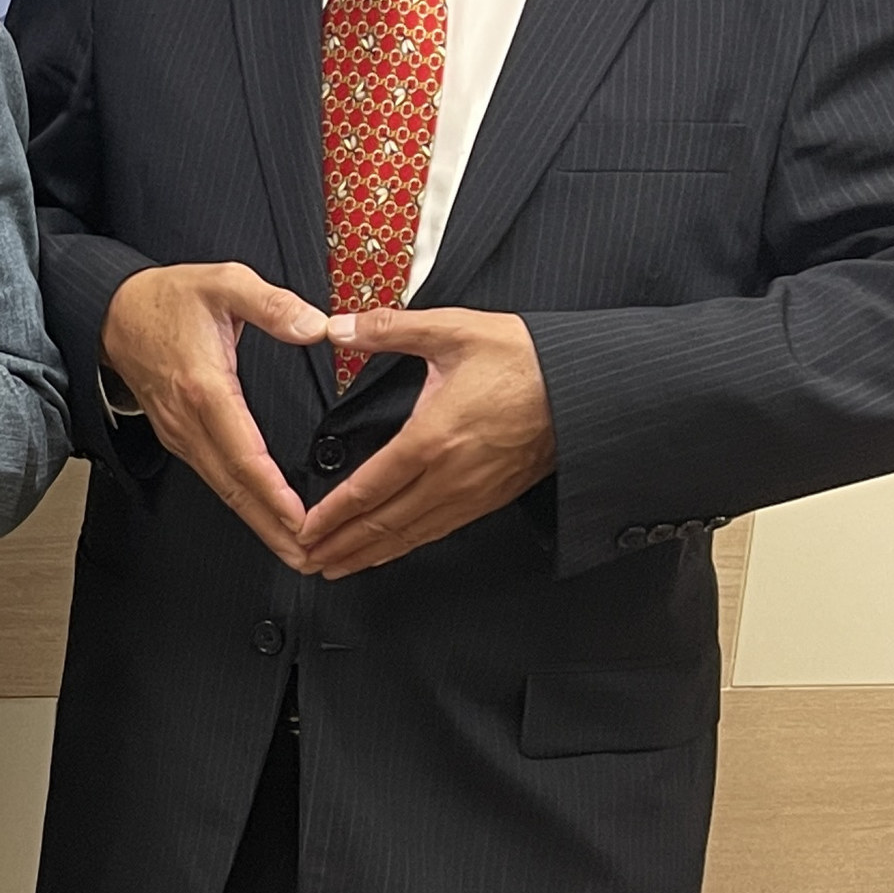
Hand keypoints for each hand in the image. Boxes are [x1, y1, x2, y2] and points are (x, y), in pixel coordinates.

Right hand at [99, 262, 328, 566]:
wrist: (114, 312)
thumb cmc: (167, 299)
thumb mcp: (224, 281)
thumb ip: (273, 304)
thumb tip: (316, 327)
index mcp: (204, 387)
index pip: (243, 453)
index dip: (272, 492)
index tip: (301, 519)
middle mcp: (188, 420)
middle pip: (233, 487)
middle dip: (271, 527)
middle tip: (308, 556)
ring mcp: (180, 434)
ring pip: (223, 489)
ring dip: (259, 523)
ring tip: (295, 549)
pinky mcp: (180, 437)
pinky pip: (215, 478)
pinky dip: (244, 504)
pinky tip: (265, 517)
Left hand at [296, 307, 555, 575]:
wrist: (588, 386)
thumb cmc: (529, 360)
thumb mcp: (454, 330)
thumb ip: (390, 330)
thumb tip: (340, 326)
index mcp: (434, 437)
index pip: (370, 487)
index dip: (333, 514)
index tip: (305, 528)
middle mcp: (451, 475)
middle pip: (384, 523)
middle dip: (340, 545)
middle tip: (306, 560)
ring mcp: (473, 492)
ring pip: (411, 535)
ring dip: (369, 554)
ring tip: (337, 567)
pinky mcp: (491, 497)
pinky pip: (438, 530)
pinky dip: (406, 546)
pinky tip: (390, 550)